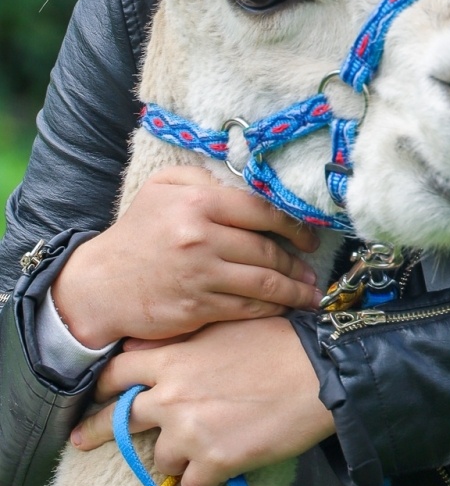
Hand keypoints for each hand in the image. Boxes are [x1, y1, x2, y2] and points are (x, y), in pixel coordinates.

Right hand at [51, 167, 322, 347]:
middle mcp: (202, 238)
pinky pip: (246, 309)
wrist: (101, 285)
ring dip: (293, 290)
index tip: (310, 235)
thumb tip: (246, 182)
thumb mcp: (162, 187)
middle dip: (297, 261)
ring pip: (263, 283)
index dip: (293, 224)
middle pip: (266, 250)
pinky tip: (284, 308)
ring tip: (310, 293)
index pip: (262, 211)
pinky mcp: (197, 309)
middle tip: (313, 267)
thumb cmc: (137, 232)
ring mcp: (200, 277)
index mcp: (199, 202)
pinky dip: (270, 309)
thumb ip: (203, 176)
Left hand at [71, 319, 335, 485]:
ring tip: (207, 438)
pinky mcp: (215, 462)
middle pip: (120, 420)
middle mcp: (172, 396)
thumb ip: (182, 337)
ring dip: (178, 451)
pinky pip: (193, 483)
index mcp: (174, 357)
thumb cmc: (277, 339)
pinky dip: (206, 475)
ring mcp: (191, 432)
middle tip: (82, 438)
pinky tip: (226, 459)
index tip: (96, 393)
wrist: (317, 372)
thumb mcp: (223, 324)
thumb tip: (145, 348)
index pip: (118, 372)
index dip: (104, 384)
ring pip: (162, 457)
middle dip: (99, 430)